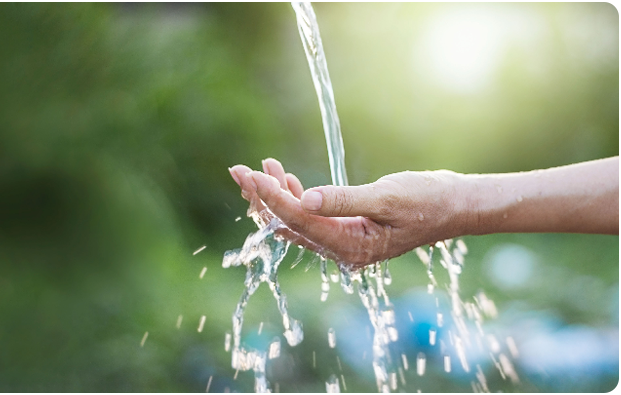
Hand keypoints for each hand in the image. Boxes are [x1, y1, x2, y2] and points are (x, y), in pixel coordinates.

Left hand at [229, 158, 465, 267]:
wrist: (454, 205)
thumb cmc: (428, 200)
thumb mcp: (388, 197)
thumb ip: (345, 200)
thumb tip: (303, 199)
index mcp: (351, 247)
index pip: (299, 221)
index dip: (271, 198)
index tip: (249, 174)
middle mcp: (342, 249)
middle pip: (289, 226)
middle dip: (262, 198)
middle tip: (238, 170)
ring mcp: (343, 241)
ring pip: (296, 222)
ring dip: (276, 195)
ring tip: (259, 167)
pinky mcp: (346, 229)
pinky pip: (310, 217)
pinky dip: (294, 197)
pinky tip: (285, 177)